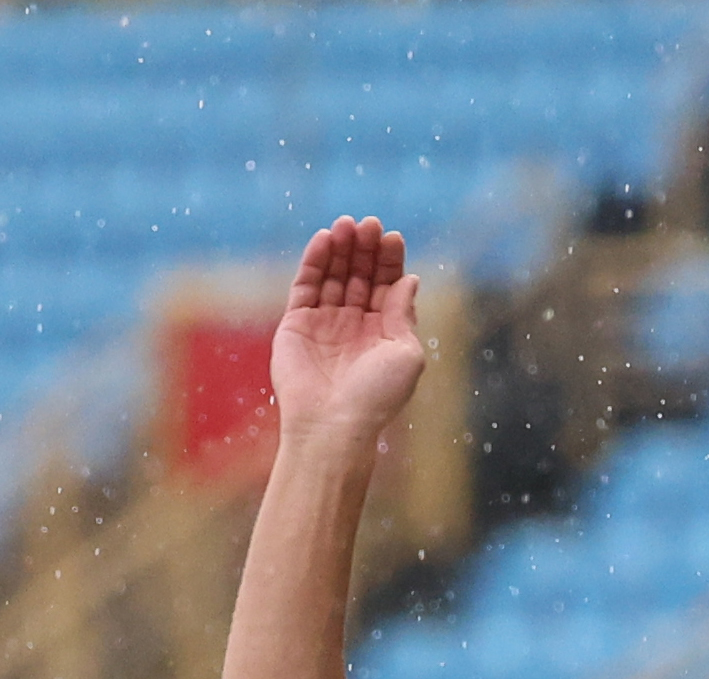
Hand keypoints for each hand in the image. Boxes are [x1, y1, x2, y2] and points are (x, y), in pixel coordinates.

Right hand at [270, 215, 424, 451]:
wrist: (333, 425)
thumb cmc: (376, 397)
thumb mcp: (406, 353)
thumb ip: (405, 313)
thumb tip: (411, 279)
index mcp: (383, 334)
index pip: (387, 287)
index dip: (390, 261)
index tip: (393, 236)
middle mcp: (354, 326)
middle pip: (361, 275)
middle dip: (365, 249)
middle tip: (370, 223)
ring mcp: (325, 323)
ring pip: (334, 275)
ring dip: (341, 249)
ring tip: (348, 224)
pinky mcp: (297, 324)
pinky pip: (306, 285)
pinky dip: (315, 261)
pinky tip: (326, 239)